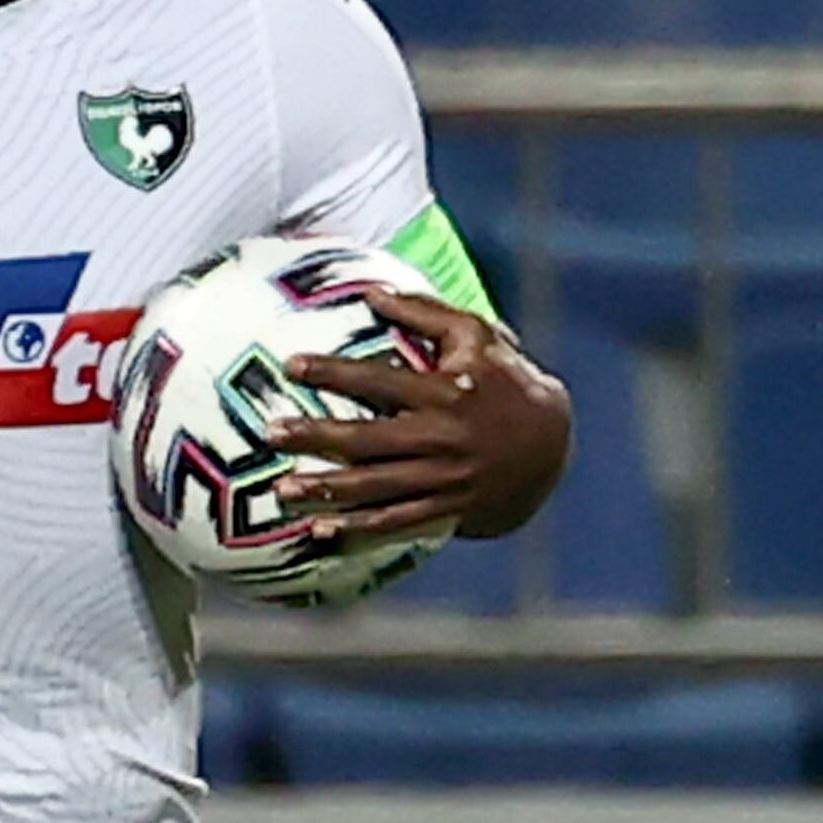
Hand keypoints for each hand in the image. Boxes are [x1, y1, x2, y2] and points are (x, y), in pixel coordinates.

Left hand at [281, 290, 574, 548]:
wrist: (550, 446)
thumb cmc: (504, 379)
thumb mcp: (477, 336)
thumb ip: (424, 312)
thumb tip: (371, 291)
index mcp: (447, 391)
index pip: (381, 380)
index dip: (335, 372)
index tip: (291, 365)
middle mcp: (442, 437)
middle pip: (369, 440)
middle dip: (317, 437)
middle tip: (272, 432)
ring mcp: (444, 479)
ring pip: (377, 488)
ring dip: (328, 491)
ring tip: (282, 492)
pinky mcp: (445, 510)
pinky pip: (396, 523)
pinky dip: (358, 530)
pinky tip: (320, 531)